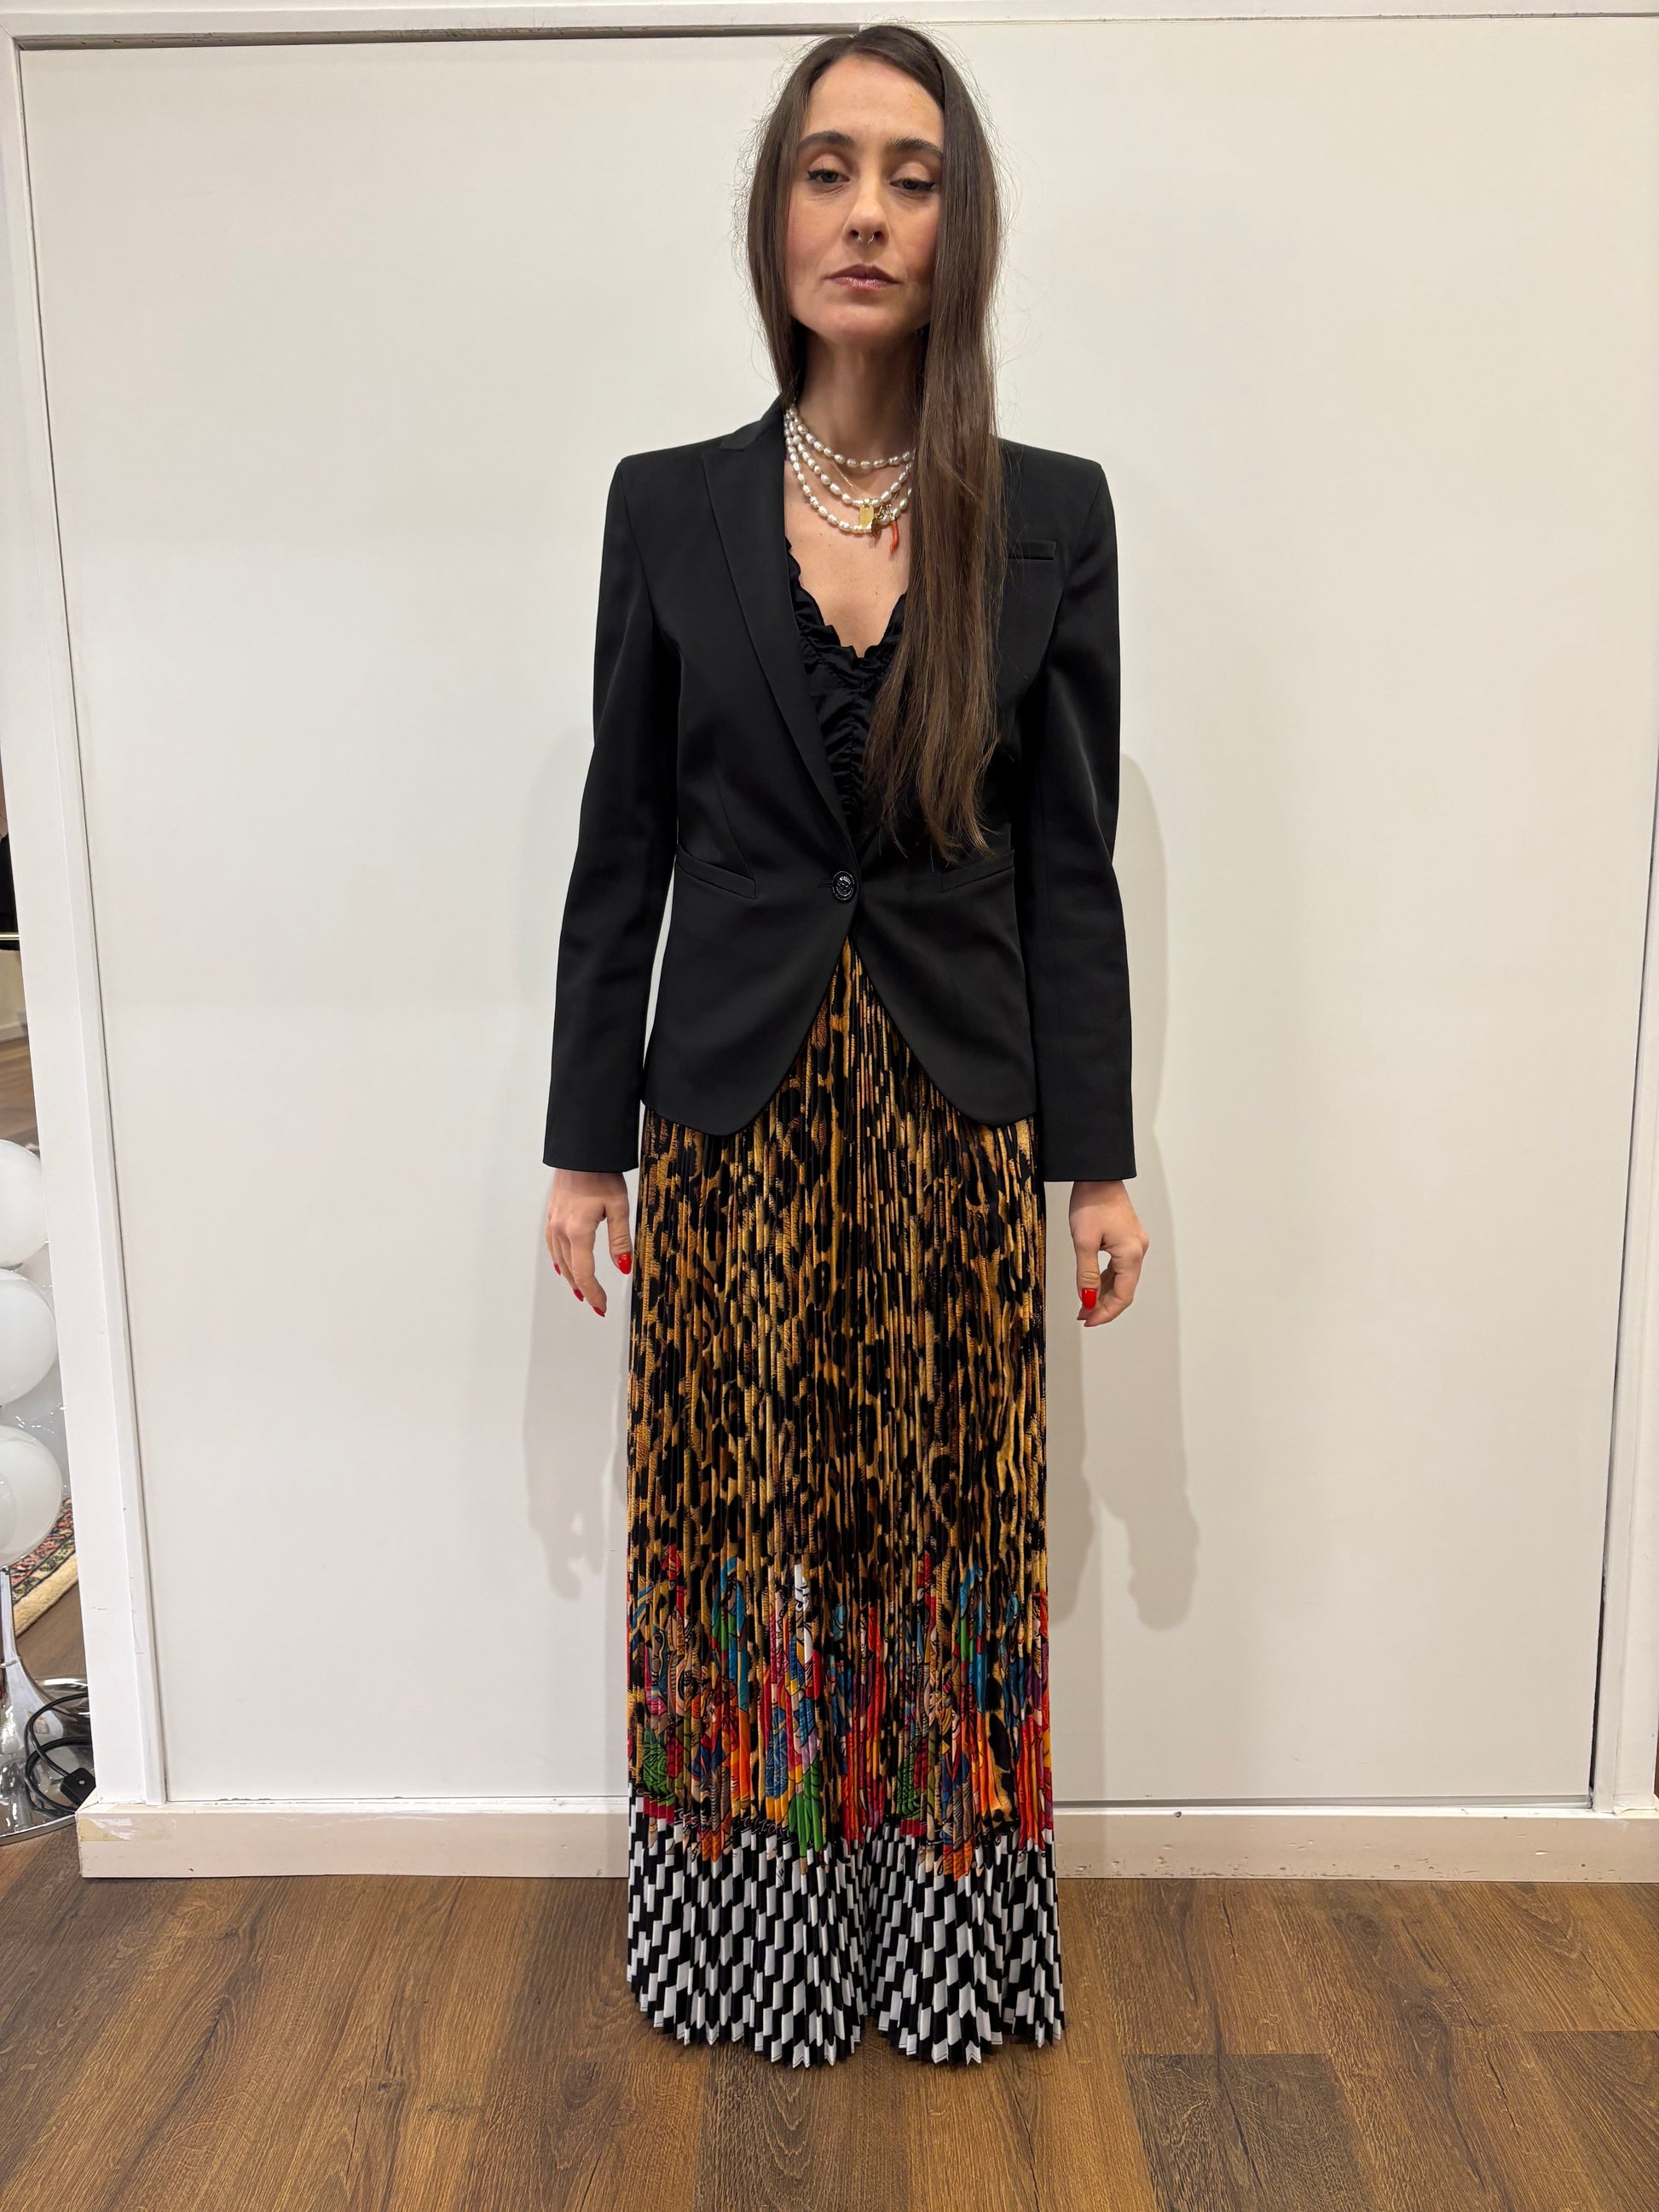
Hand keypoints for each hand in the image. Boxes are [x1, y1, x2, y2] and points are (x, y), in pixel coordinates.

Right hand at [545, 1168, 632, 1316]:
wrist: (581, 1150)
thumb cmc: (601, 1174)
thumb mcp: (619, 1207)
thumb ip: (620, 1240)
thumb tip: (623, 1267)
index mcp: (578, 1231)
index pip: (584, 1272)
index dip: (594, 1293)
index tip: (602, 1306)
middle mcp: (561, 1229)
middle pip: (570, 1269)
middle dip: (584, 1289)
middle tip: (596, 1303)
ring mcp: (553, 1222)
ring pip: (559, 1259)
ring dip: (570, 1277)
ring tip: (580, 1290)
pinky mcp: (552, 1214)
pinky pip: (553, 1245)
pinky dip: (559, 1260)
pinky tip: (562, 1264)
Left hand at [1069, 1179, 1147, 1326]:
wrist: (1098, 1174)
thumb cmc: (1091, 1203)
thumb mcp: (1083, 1242)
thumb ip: (1086, 1274)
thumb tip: (1087, 1300)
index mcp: (1131, 1255)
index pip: (1122, 1296)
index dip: (1105, 1312)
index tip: (1088, 1321)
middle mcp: (1138, 1251)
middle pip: (1124, 1290)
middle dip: (1103, 1305)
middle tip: (1083, 1316)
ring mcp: (1135, 1244)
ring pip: (1121, 1279)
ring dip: (1103, 1293)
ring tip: (1083, 1304)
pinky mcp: (1127, 1238)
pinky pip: (1119, 1266)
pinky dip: (1105, 1279)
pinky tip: (1091, 1285)